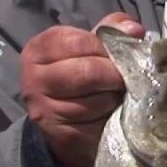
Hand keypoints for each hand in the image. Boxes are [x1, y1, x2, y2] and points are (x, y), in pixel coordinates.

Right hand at [19, 11, 145, 166]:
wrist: (63, 120)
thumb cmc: (79, 73)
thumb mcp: (90, 46)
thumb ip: (110, 31)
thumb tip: (133, 29)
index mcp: (39, 48)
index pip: (80, 42)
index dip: (106, 49)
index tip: (118, 55)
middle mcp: (33, 79)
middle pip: (87, 72)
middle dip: (114, 75)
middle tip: (124, 78)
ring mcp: (43, 110)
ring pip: (94, 101)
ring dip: (114, 98)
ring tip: (116, 95)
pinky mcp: (60, 136)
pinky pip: (96, 125)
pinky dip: (110, 118)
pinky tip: (110, 114)